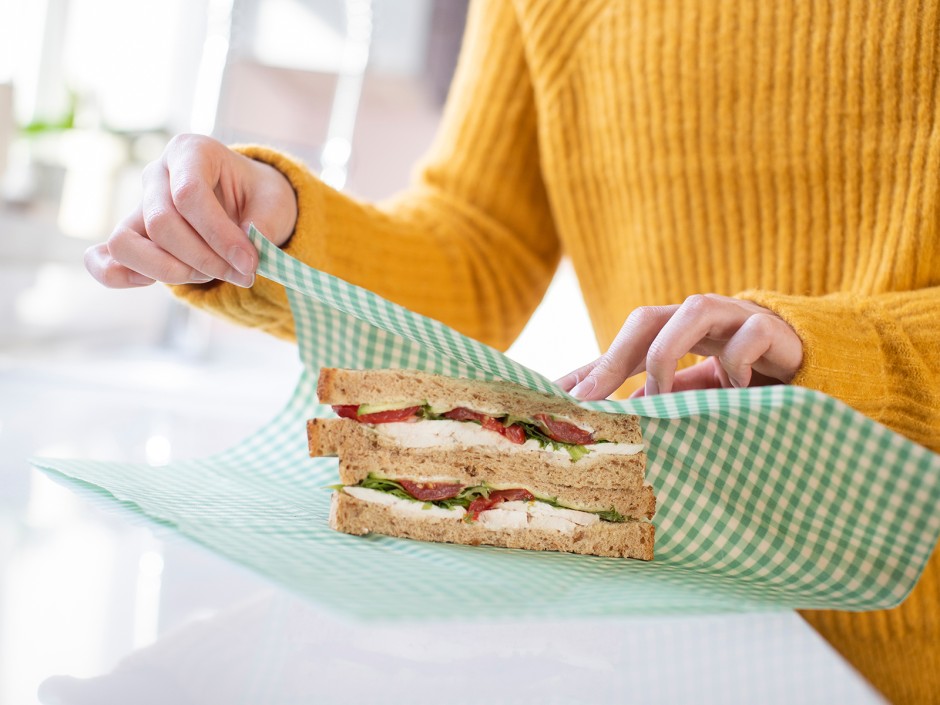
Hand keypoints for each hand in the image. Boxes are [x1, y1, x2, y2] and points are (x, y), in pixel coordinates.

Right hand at [85, 134, 297, 288]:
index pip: (189, 194)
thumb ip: (265, 225)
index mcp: (191, 151)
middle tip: (241, 273)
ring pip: (126, 243)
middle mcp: (158, 174)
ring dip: (171, 270)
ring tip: (210, 275)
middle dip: (204, 259)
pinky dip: (120, 276)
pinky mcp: (132, 236)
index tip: (250, 263)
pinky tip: (152, 283)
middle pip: (161, 223)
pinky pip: (105, 258)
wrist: (248, 203)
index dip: (219, 235)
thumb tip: (240, 254)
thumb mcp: (276, 203)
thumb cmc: (259, 198)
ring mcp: (139, 205)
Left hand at [555, 294, 802, 399]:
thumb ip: (661, 399)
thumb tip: (615, 415)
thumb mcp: (697, 394)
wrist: (815, 367)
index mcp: (677, 333)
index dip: (591, 369)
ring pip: (693, 310)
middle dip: (615, 357)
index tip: (559, 400)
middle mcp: (700, 319)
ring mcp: (736, 317)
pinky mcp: (774, 328)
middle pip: (647, 318)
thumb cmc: (748, 381)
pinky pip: (749, 334)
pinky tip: (737, 390)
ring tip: (660, 397)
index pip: (624, 343)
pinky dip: (737, 361)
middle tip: (592, 399)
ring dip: (668, 356)